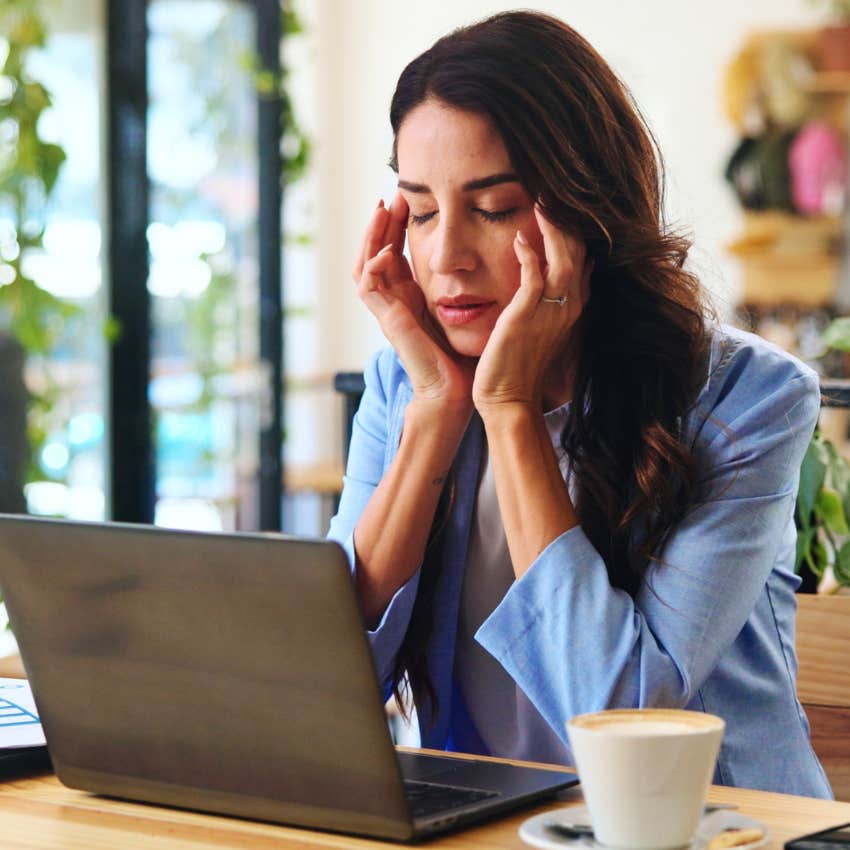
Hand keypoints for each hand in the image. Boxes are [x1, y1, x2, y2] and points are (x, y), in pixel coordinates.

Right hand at [353, 192, 474, 408]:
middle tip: (391, 194)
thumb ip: (470, 283)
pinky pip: (367, 287)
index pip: (396, 250)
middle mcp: (395, 300)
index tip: (410, 197)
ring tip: (382, 209)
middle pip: (375, 251)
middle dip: (382, 222)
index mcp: (410, 296)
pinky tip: (388, 250)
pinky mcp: (387, 321)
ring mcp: (387, 311)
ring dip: (371, 236)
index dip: (399, 224)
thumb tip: (495, 251)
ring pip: (364, 264)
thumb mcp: (468, 308)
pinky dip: (373, 266)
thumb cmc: (465, 355)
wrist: (456, 389)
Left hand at [472, 205, 591, 412]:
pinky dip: (529, 257)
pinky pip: (534, 278)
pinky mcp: (525, 318)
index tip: (565, 203)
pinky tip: (519, 238)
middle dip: (568, 220)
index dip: (576, 230)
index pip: (584, 258)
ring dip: (553, 228)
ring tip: (543, 200)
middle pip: (579, 252)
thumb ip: (548, 297)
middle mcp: (568, 306)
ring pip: (563, 259)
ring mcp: (550, 312)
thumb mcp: (541, 326)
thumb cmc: (519, 365)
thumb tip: (550, 268)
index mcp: (572, 306)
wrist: (509, 400)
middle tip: (554, 189)